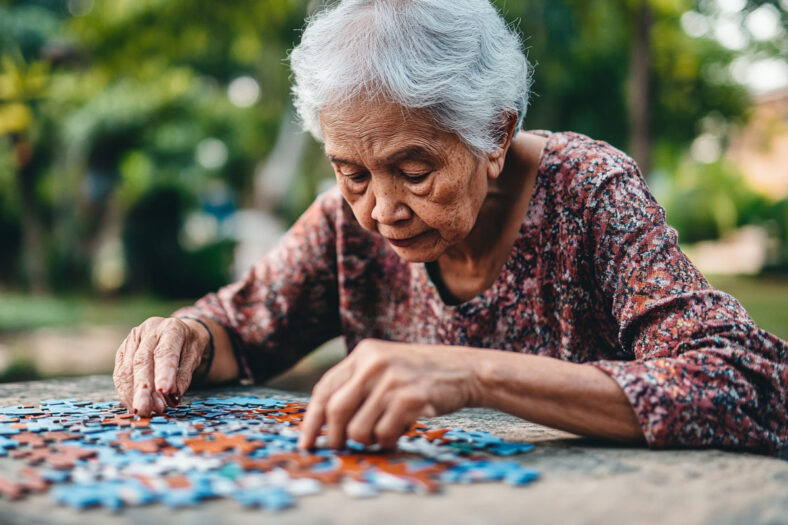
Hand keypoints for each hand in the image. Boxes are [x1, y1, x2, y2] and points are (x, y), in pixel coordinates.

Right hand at [112, 317, 208, 415]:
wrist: (178, 331)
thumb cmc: (188, 345)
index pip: (165, 352)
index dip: (164, 373)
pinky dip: (125, 391)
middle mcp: (149, 330)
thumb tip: (173, 399)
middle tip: (146, 410)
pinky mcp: (122, 350)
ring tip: (143, 411)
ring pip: (127, 369)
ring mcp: (132, 339)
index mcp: (171, 328)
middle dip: (143, 389)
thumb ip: (184, 376)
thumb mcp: (194, 357)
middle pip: (142, 362)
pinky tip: (133, 404)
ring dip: (132, 394)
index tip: (164, 392)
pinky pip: (119, 373)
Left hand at [297, 339, 482, 449]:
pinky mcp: (411, 398)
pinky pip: (384, 434)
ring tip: (380, 435)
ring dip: (367, 441)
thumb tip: (325, 423)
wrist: (464, 370)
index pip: (325, 388)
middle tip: (340, 448)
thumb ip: (358, 384)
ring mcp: (393, 380)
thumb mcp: (386, 366)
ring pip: (359, 428)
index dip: (312, 419)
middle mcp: (374, 363)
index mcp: (364, 353)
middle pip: (336, 410)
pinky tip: (398, 432)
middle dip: (334, 437)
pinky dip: (388, 441)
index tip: (306, 442)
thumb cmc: (421, 375)